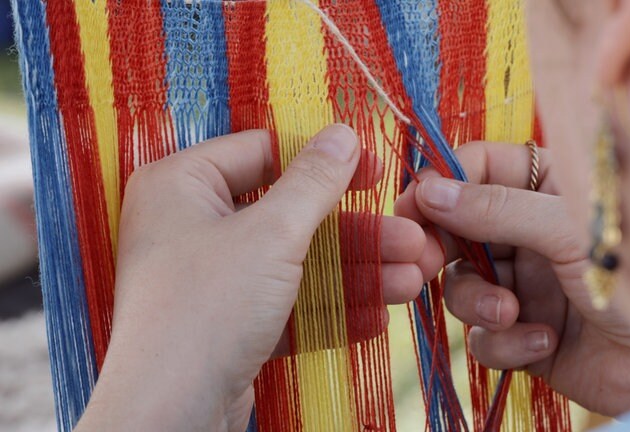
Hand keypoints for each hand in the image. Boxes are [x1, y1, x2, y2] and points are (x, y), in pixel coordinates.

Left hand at [76, 125, 424, 431]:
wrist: (170, 416)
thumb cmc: (207, 309)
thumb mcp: (271, 234)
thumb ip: (313, 181)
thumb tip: (343, 134)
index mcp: (182, 184)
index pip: (263, 152)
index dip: (323, 160)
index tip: (375, 170)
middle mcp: (191, 225)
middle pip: (289, 215)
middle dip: (355, 234)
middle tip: (410, 240)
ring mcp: (210, 278)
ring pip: (294, 264)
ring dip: (354, 274)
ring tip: (411, 282)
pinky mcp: (227, 322)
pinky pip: (283, 303)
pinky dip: (327, 308)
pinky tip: (376, 316)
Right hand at [395, 141, 629, 415]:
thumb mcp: (566, 228)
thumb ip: (495, 208)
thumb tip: (428, 190)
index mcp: (545, 188)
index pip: (476, 168)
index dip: (439, 183)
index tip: (411, 207)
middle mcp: (528, 233)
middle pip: (456, 229)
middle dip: (441, 249)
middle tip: (426, 264)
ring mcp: (524, 284)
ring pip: (461, 286)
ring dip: (477, 302)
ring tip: (511, 312)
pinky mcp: (523, 334)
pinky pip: (483, 336)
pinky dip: (505, 342)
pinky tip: (544, 342)